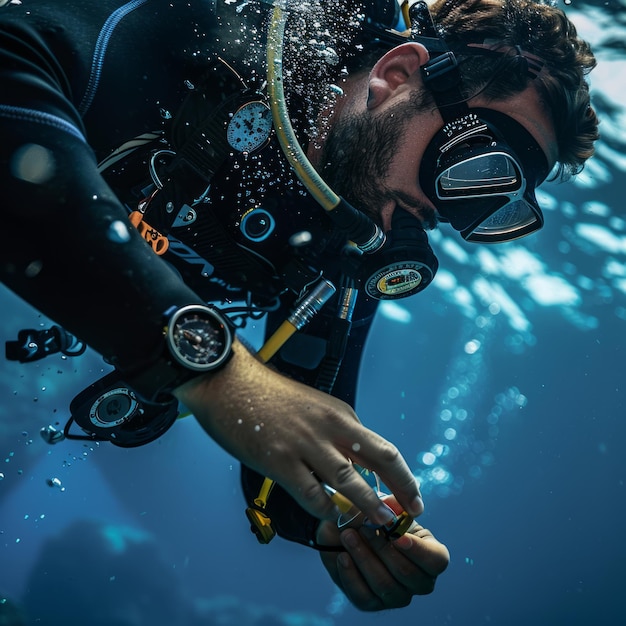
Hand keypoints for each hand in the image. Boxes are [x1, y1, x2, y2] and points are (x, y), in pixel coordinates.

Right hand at [174, 338, 422, 524]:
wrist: (229, 381)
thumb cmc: (267, 395)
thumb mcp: (313, 405)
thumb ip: (333, 431)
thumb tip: (350, 462)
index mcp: (340, 414)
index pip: (382, 447)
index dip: (401, 474)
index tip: (409, 493)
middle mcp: (331, 426)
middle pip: (381, 459)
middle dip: (402, 486)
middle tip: (413, 510)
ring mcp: (306, 443)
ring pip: (350, 481)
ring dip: (369, 506)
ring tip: (381, 523)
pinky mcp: (280, 459)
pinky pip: (312, 494)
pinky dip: (326, 510)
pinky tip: (332, 518)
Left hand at [317, 496, 449, 610]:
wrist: (349, 528)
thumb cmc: (375, 516)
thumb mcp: (384, 505)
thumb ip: (391, 504)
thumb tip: (392, 504)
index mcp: (430, 555)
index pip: (436, 561)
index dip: (418, 551)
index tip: (397, 536)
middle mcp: (418, 581)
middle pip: (408, 574)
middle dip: (382, 548)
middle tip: (364, 527)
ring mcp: (396, 595)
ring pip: (385, 586)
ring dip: (364, 558)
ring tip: (348, 536)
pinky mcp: (372, 602)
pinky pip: (363, 596)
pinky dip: (351, 575)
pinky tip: (342, 556)